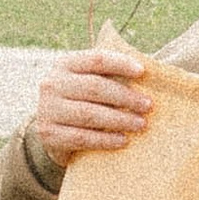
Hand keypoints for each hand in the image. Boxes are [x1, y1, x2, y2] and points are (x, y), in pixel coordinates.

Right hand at [31, 44, 151, 168]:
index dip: (120, 64)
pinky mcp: (48, 134)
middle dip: (125, 97)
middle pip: (94, 87)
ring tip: (141, 124)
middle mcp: (52, 84)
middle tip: (148, 106)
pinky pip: (81, 137)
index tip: (143, 72)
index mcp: (65, 64)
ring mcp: (47, 109)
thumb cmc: (82, 101)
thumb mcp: (88, 83)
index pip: (96, 59)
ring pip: (88, 114)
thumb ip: (110, 77)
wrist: (52, 130)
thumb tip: (151, 76)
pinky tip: (123, 141)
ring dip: (119, 119)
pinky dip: (104, 140)